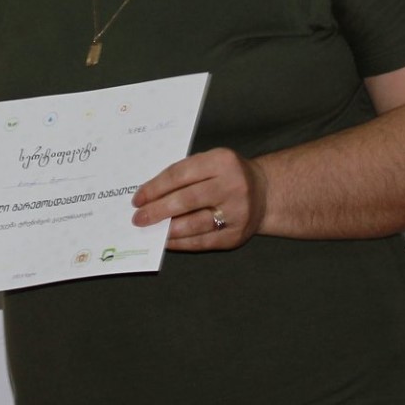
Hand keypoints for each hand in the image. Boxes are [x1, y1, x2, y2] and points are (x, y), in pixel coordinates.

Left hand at [130, 148, 265, 250]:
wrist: (266, 193)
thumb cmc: (227, 175)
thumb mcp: (211, 162)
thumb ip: (184, 174)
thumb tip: (149, 196)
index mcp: (222, 161)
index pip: (180, 174)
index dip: (155, 188)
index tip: (138, 199)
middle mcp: (232, 185)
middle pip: (186, 200)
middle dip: (157, 210)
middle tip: (138, 218)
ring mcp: (237, 212)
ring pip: (195, 224)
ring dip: (167, 229)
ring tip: (150, 231)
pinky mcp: (237, 235)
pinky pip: (203, 241)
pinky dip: (181, 243)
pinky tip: (167, 241)